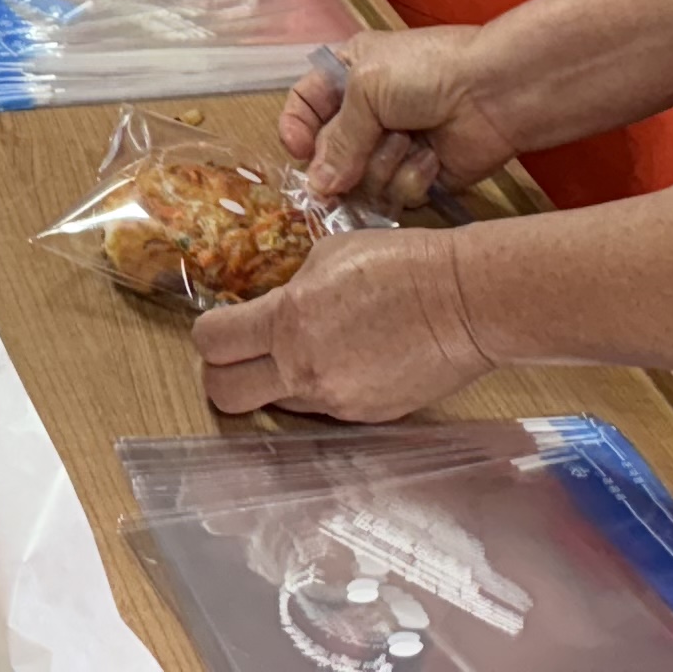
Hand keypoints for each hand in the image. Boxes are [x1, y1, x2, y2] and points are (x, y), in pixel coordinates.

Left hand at [193, 229, 488, 422]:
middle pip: (225, 395)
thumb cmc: (400, 264)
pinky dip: (321, 390)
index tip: (220, 325)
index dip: (208, 334)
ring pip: (276, 405)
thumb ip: (289, 288)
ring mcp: (336, 402)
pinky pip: (323, 410)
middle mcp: (303, 371)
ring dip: (276, 383)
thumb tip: (272, 303)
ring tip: (304, 352)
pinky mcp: (366, 418)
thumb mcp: (327, 255)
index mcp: (287, 322)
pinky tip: (346, 360)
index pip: (212, 343)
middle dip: (221, 375)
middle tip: (240, 354)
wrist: (463, 301)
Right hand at [282, 28, 523, 210]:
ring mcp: (393, 148)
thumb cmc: (425, 73)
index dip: (296, 130)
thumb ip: (337, 140)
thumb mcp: (366, 89)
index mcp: (348, 75)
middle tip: (360, 158)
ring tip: (409, 143)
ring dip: (383, 165)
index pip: (305, 106)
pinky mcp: (419, 178)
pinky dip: (412, 179)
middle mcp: (367, 114)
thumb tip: (316, 188)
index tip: (298, 152)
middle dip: (344, 160)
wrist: (494, 93)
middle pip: (329, 154)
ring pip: (360, 182)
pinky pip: (395, 196)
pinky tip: (432, 159)